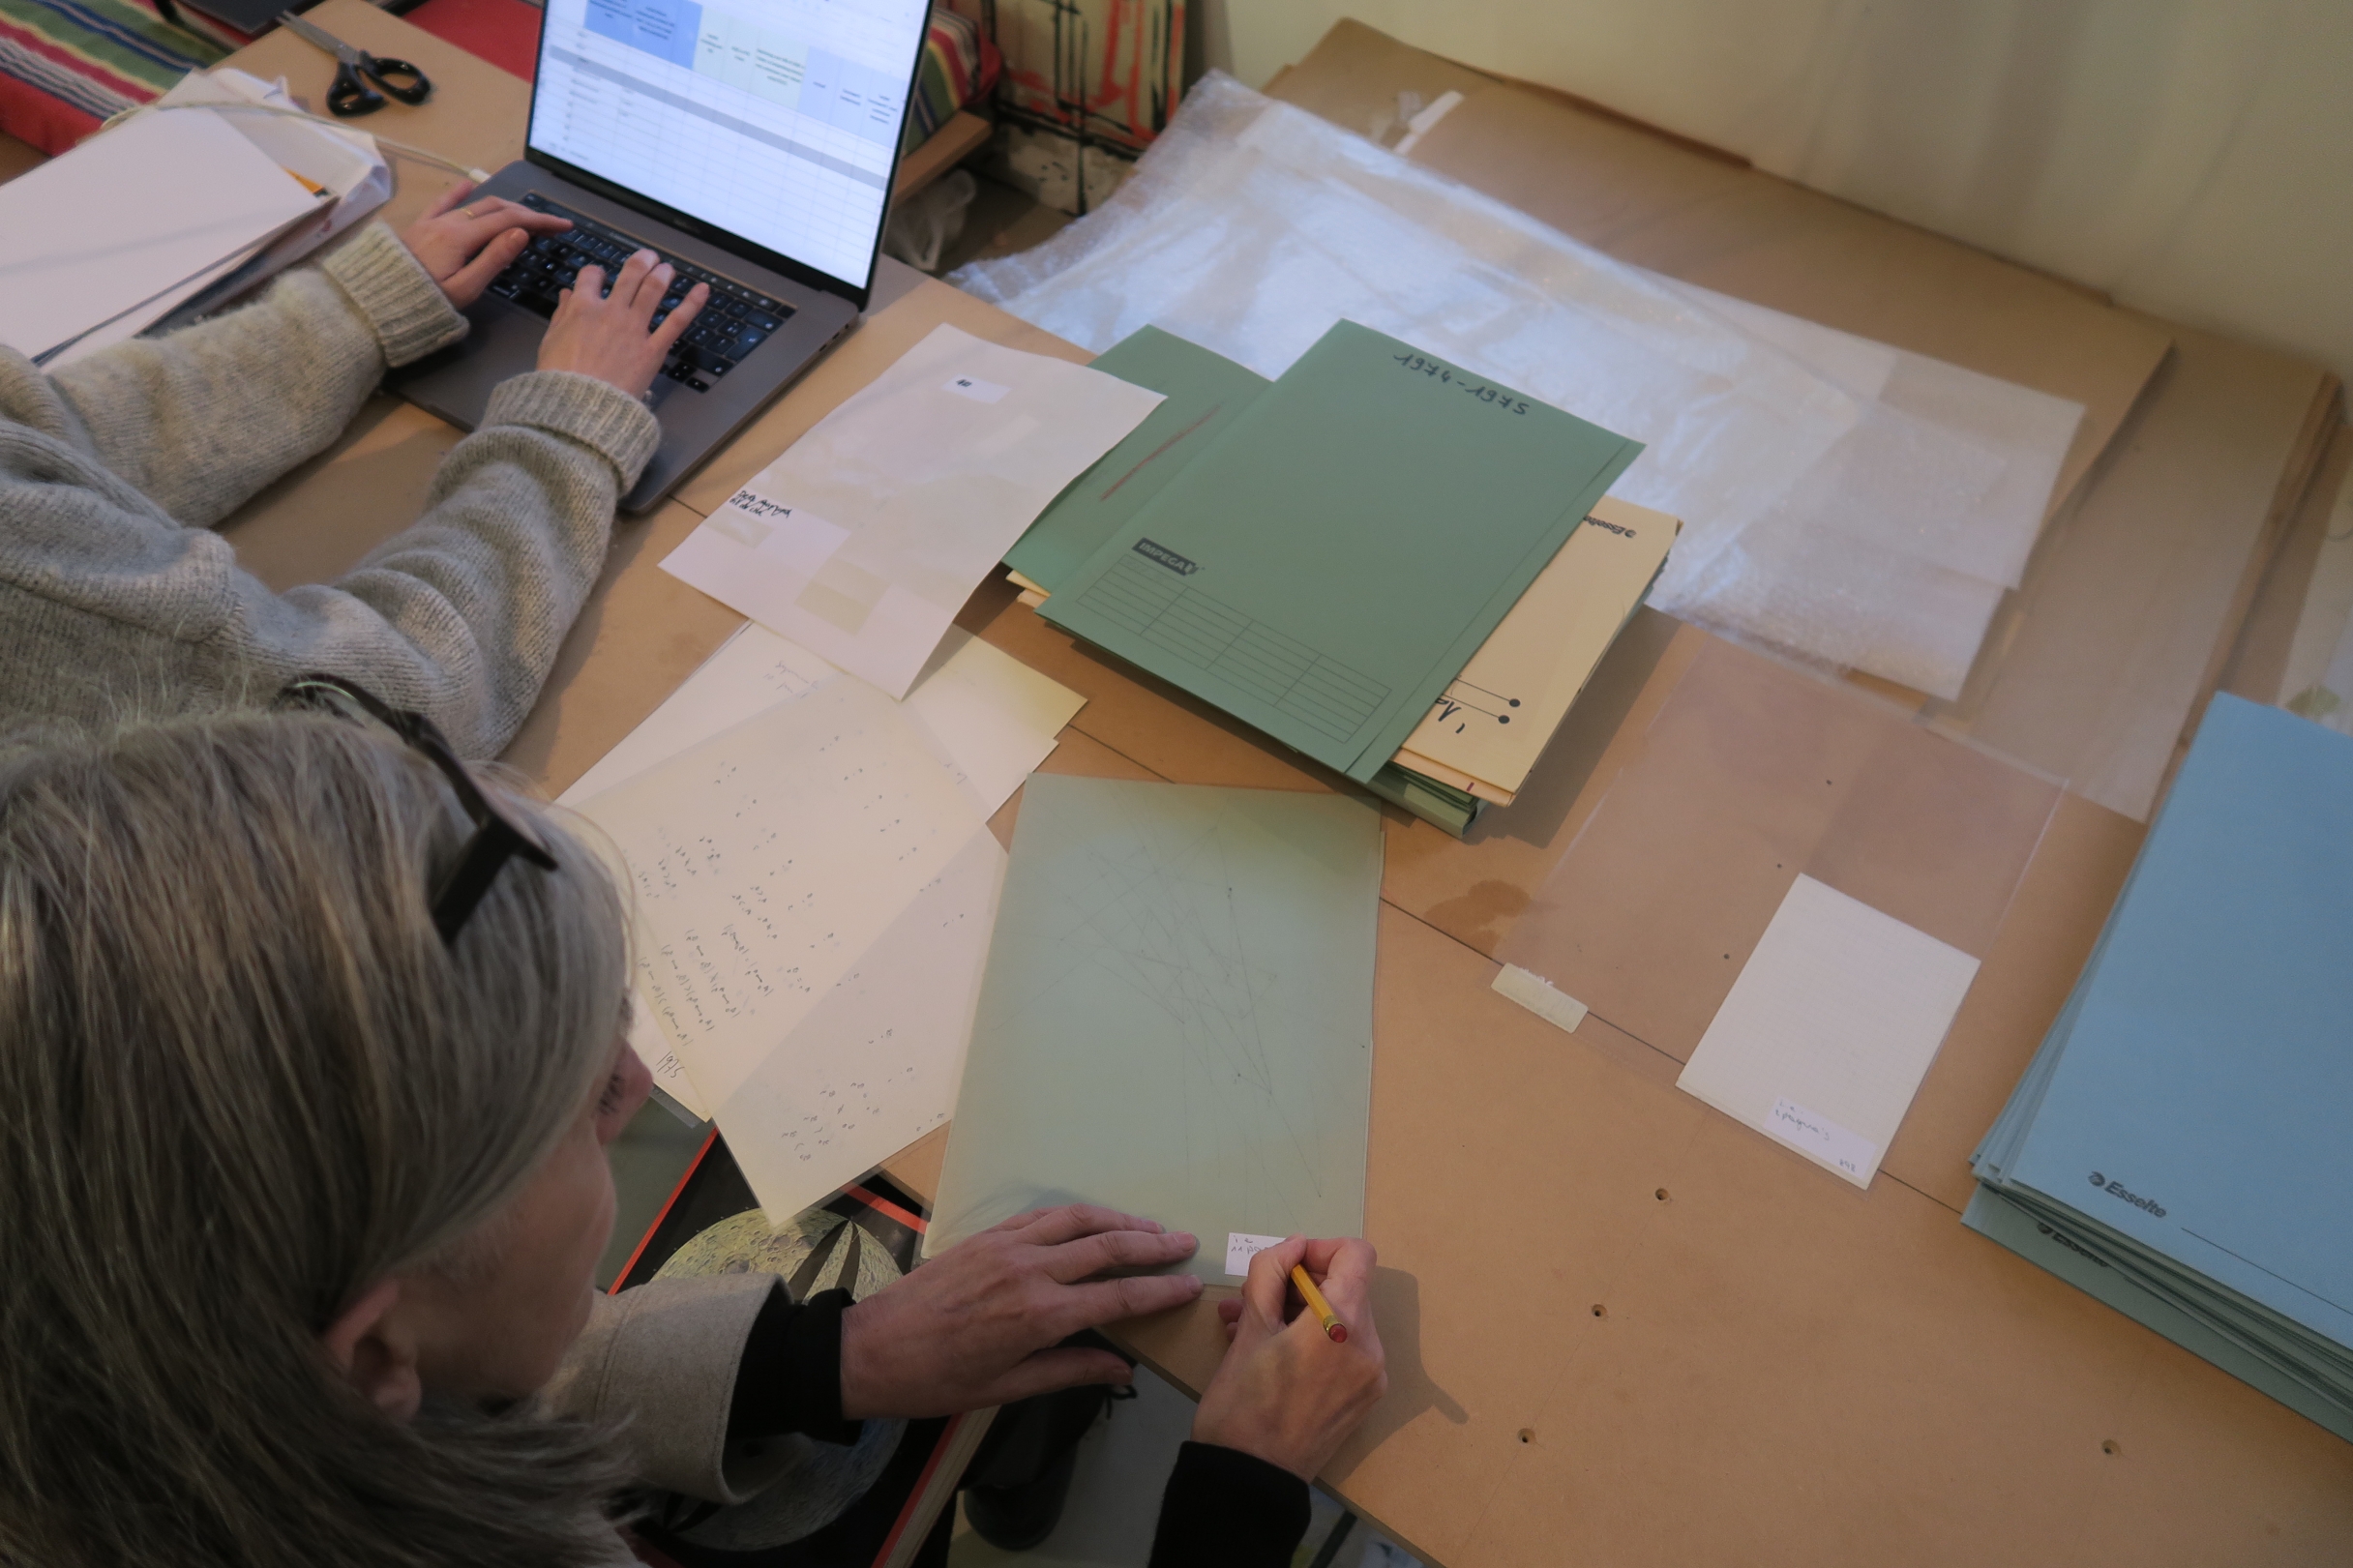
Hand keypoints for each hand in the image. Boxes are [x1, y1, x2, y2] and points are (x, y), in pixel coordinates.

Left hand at [397, 182, 571, 306]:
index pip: (510, 221)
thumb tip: (521, 233)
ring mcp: (433, 222)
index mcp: (462, 237)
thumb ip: (494, 259)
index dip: (539, 221)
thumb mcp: (466, 288)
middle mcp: (448, 222)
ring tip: (524, 214)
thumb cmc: (425, 302)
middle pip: (496, 209)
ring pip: (475, 205)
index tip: (563, 225)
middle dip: (527, 213)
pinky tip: (470, 184)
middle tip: (551, 224)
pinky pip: (442, 203)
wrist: (378, 301)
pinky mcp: (420, 226)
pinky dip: (460, 192)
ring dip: (504, 206)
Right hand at [536, 247, 707, 400]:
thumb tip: (567, 294)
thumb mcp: (550, 342)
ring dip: (663, 274)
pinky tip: (702, 289)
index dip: (595, 273)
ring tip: (667, 268)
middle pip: (630, 275)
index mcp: (582, 308)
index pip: (591, 276)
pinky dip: (692, 303)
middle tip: (648, 257)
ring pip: (653, 290)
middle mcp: (611, 311)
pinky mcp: (654, 348)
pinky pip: (677, 321)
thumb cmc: (561, 378)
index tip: (599, 276)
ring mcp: (635, 328)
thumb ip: (562, 314)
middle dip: (641, 262)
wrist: (581, 406)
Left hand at [837, 1204, 1202, 1418]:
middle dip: (1153, 1245)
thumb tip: (1121, 1368)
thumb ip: (1068, 1371)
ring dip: (1119, 1221)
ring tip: (1150, 1227)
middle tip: (1186, 1243)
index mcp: (1040, 1315)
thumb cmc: (938, 1381)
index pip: (1119, 1296)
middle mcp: (1030, 1270)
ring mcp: (1007, 1246)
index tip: (1191, 1284)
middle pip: (1107, 1247)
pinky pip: (1043, 1216)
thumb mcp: (1006, 1388)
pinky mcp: (987, 1235)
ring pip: (1078, 1220)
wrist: (872, 1349)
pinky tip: (1093, 1222)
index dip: (1161, 1289)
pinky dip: (1076, 1215)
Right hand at [1192, 1235, 1386, 1481]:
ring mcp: (1371, 1376)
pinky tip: (1270, 1351)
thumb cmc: (1242, 1404)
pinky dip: (1314, 1340)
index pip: (1356, 1255)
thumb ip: (1271, 1273)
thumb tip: (1294, 1246)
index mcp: (1343, 1324)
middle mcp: (1369, 1347)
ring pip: (1343, 1319)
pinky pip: (1344, 1350)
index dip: (1320, 1248)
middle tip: (1253, 1297)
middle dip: (1301, 1284)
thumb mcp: (1249, 1329)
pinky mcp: (1363, 1398)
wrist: (1250, 1481)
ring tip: (1247, 1324)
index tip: (1285, 1264)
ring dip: (1301, 1312)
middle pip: (1349, 1287)